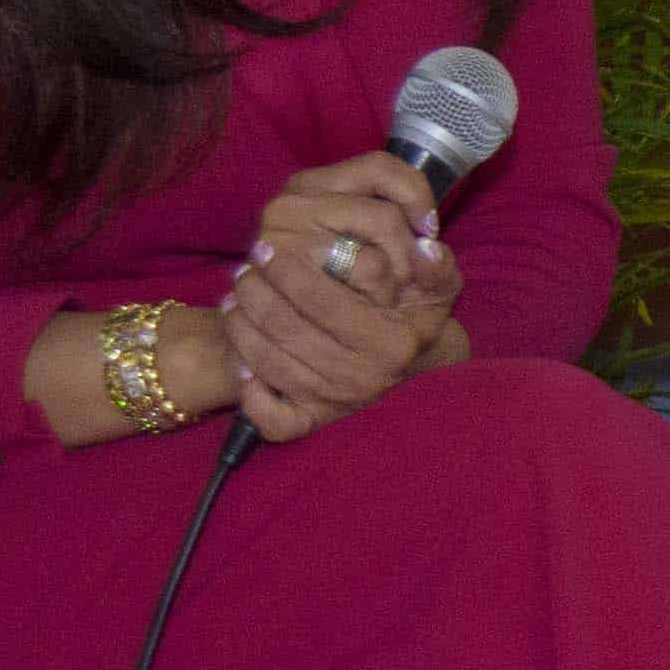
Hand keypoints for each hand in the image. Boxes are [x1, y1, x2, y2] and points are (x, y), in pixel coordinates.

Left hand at [216, 153, 459, 443]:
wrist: (413, 376)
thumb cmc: (413, 322)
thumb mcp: (435, 293)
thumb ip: (436, 268)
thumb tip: (424, 247)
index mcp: (387, 343)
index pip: (322, 301)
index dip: (287, 272)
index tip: (266, 249)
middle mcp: (360, 377)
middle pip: (287, 329)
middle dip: (256, 294)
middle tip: (244, 270)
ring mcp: (334, 402)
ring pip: (270, 363)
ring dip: (242, 328)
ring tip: (234, 298)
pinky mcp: (314, 422)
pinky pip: (272, 419)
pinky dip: (251, 395)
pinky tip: (241, 362)